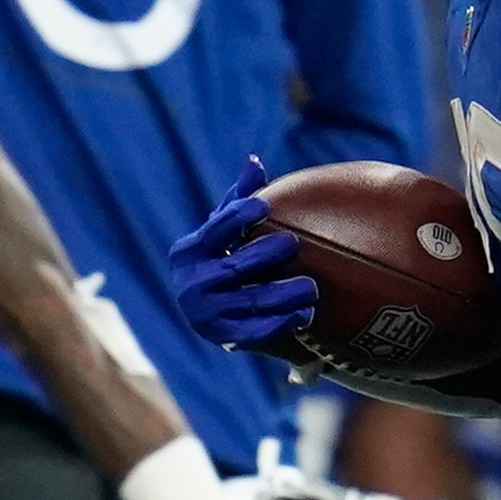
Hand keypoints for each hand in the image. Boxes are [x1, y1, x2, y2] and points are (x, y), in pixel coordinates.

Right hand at [164, 161, 318, 351]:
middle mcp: (190, 284)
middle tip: (292, 244)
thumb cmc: (225, 259)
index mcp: (189, 251)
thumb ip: (239, 200)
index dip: (237, 216)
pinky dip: (281, 324)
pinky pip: (253, 333)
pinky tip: (305, 314)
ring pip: (249, 302)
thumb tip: (254, 161)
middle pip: (233, 269)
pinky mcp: (223, 338)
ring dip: (282, 295)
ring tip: (311, 287)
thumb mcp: (225, 231)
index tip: (265, 205)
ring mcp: (204, 314)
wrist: (213, 312)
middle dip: (263, 256)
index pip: (214, 230)